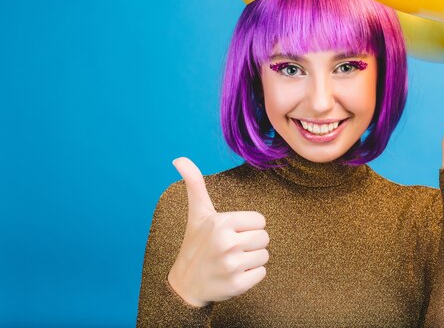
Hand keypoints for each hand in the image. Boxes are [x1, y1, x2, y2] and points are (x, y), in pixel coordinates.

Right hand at [167, 157, 269, 306]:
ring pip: (265, 256)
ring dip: (252, 259)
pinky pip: (262, 273)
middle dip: (251, 243)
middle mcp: (227, 243)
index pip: (260, 220)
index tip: (231, 232)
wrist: (185, 284)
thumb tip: (178, 158)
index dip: (248, 226)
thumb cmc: (196, 243)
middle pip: (264, 238)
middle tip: (232, 248)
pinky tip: (234, 274)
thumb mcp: (197, 213)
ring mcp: (232, 266)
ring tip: (232, 260)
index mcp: (222, 223)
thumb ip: (194, 184)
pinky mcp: (237, 285)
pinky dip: (251, 275)